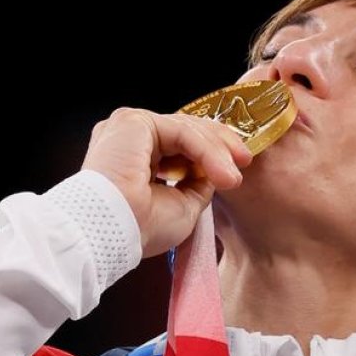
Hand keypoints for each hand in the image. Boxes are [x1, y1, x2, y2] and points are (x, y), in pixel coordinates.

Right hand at [80, 108, 252, 257]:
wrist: (111, 233)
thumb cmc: (138, 229)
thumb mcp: (183, 206)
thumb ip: (198, 184)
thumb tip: (215, 171)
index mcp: (134, 158)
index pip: (180, 145)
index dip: (212, 154)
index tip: (237, 170)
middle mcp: (129, 139)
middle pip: (185, 132)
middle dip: (220, 146)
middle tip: (245, 161)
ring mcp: (129, 127)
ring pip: (186, 130)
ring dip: (216, 152)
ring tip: (234, 176)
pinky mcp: (133, 122)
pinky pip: (181, 131)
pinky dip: (206, 150)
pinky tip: (222, 170)